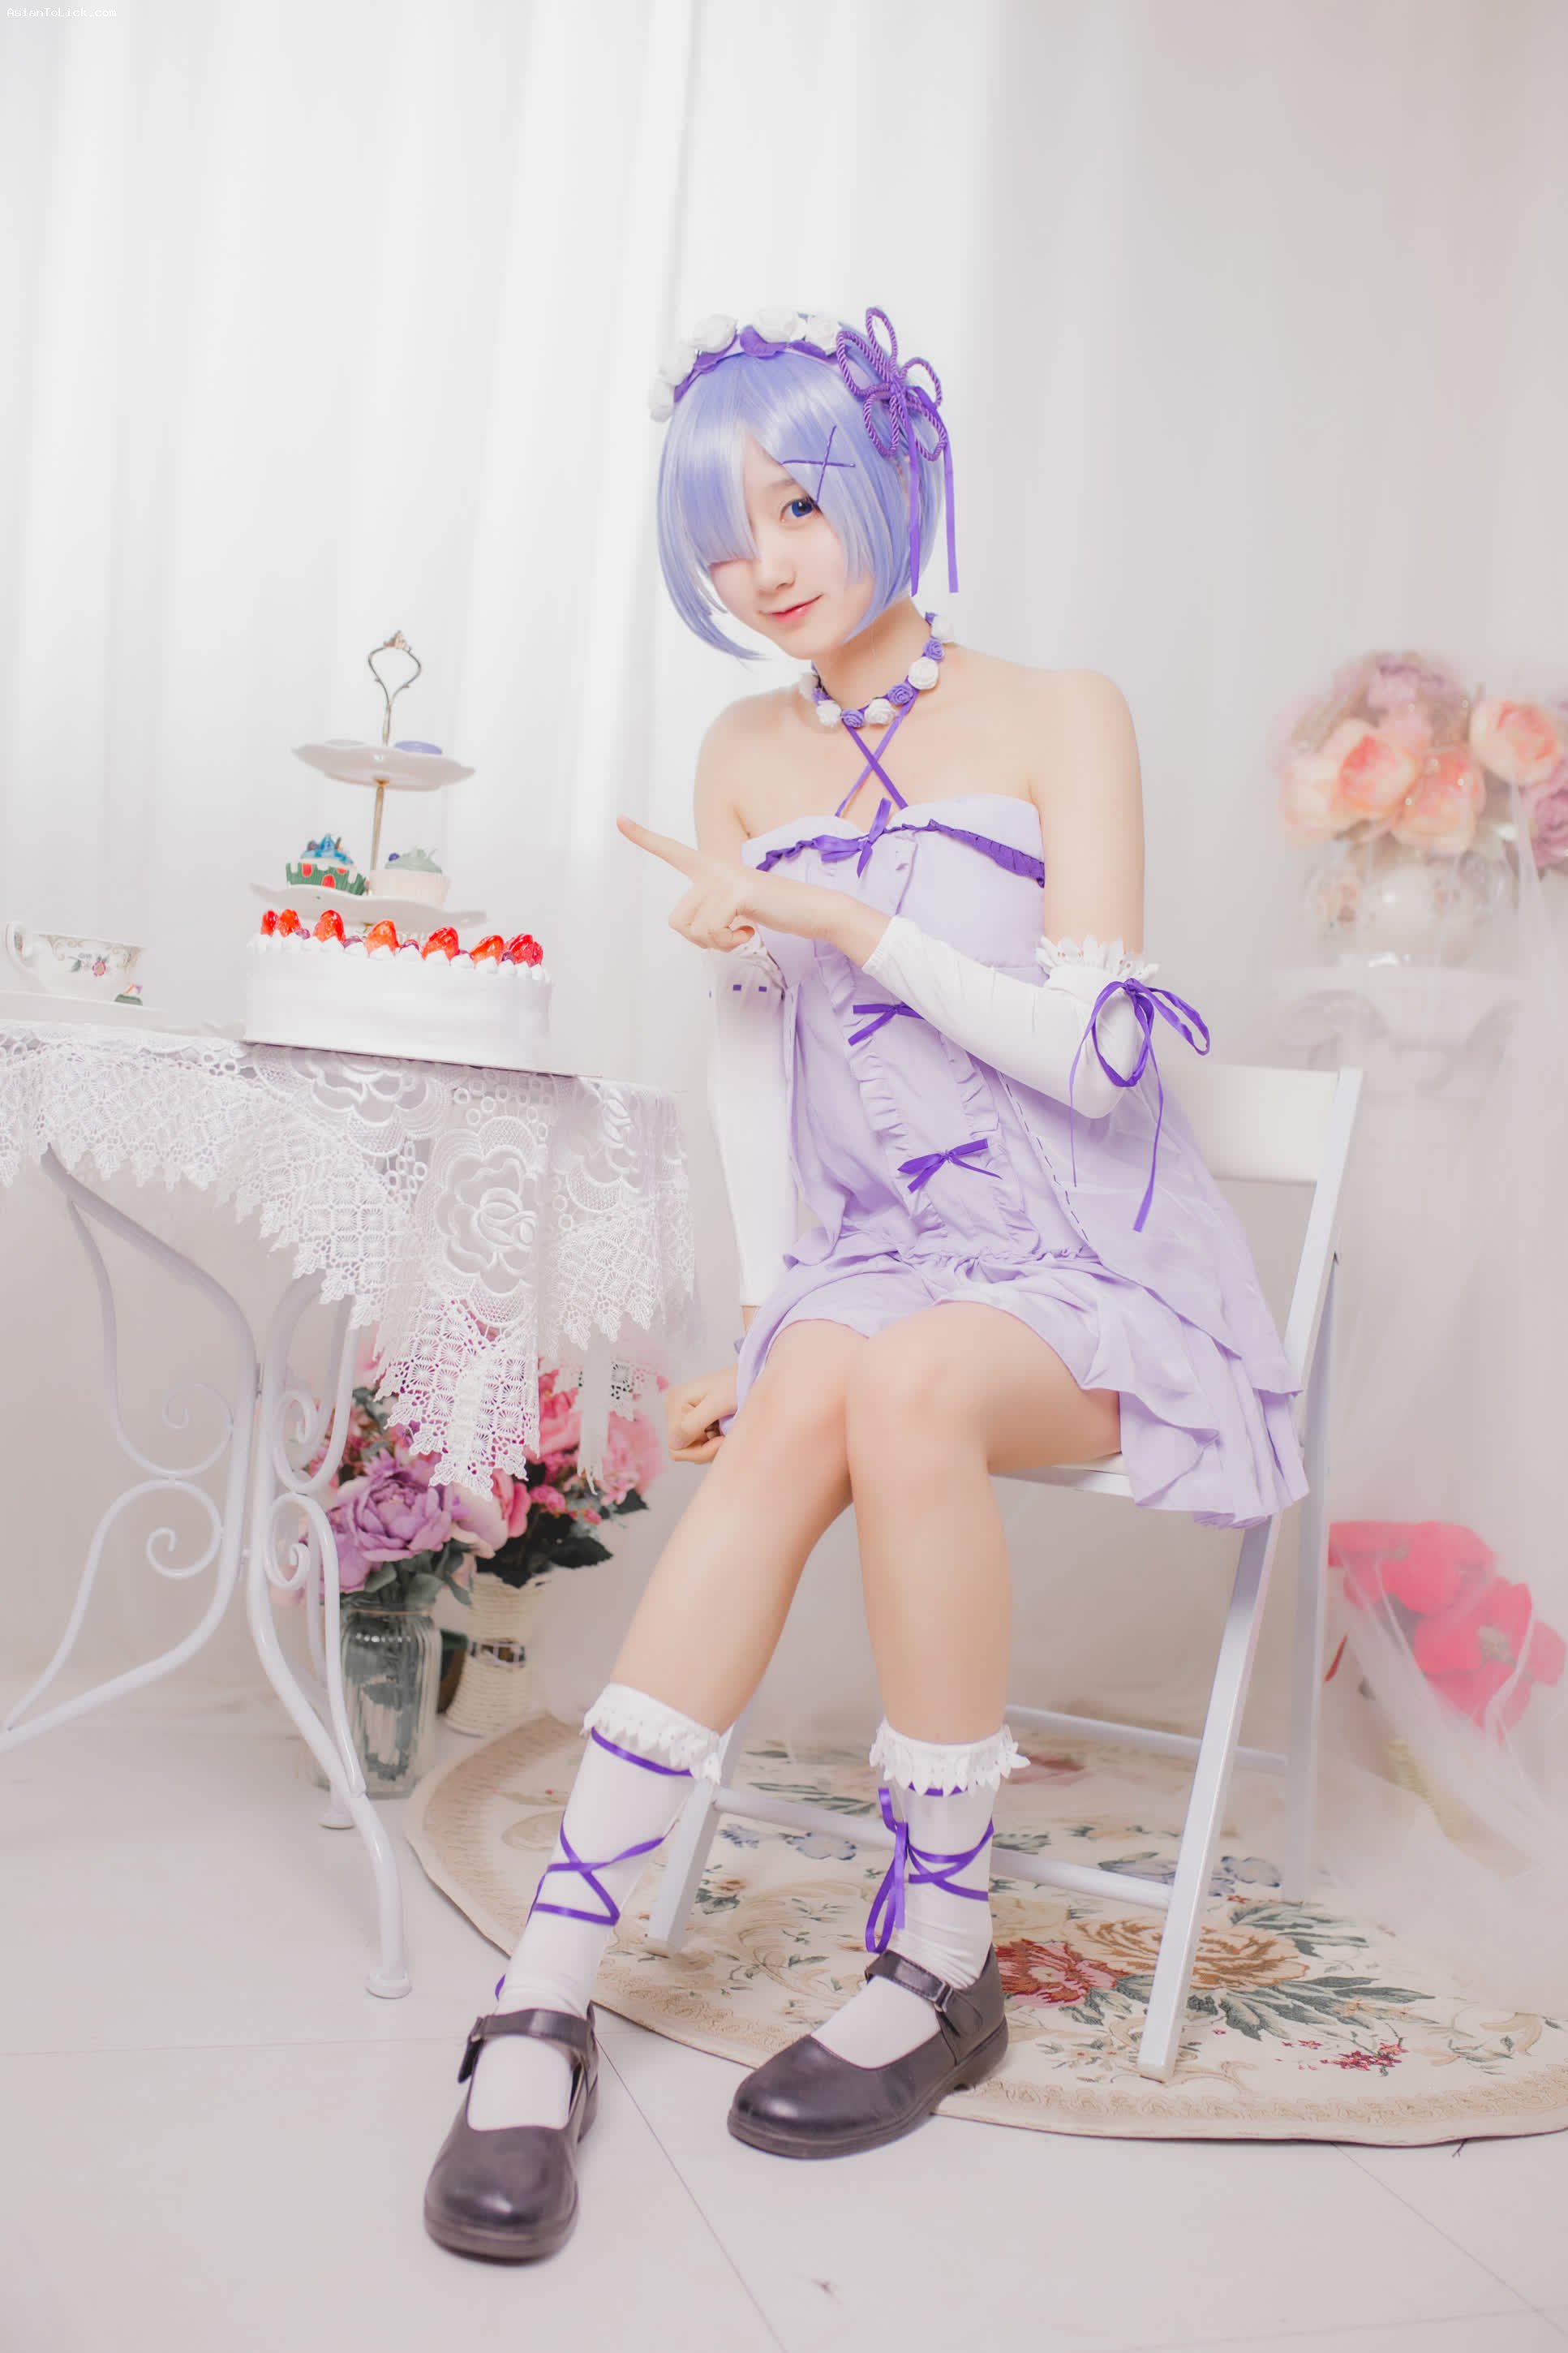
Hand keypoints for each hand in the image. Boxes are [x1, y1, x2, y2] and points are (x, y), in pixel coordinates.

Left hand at [616, 814, 835, 951]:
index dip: (643, 837)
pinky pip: (713, 931)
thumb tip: (694, 930)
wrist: (810, 911)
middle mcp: (713, 867)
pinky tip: (751, 930)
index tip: (619, 819)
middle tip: (730, 934)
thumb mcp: (733, 913)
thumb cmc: (771, 912)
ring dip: (718, 943)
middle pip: (678, 921)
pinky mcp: (737, 890)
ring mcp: (725, 876)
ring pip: (694, 929)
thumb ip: (709, 914)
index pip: (671, 850)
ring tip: (742, 930)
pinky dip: (731, 942)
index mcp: (710, 868)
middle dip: (701, 940)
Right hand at [664, 1361, 737, 1462]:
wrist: (753, 1377)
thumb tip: (674, 1444)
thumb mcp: (718, 1404)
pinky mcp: (693, 1420)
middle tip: (726, 1438)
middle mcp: (673, 1408)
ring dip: (710, 1447)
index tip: (723, 1440)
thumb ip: (693, 1424)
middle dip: (705, 1449)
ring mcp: (682, 1415)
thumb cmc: (739, 1384)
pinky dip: (712, 1443)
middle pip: (681, 1450)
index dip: (700, 1450)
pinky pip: (697, 1444)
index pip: (676, 1446)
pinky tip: (723, 1430)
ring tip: (726, 1431)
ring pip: (690, 1449)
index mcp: (675, 1402)